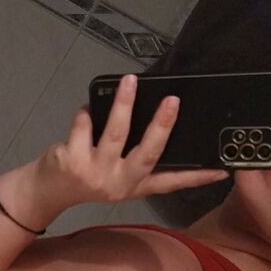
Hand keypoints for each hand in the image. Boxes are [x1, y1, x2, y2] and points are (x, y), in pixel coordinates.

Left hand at [31, 73, 228, 209]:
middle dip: (161, 126)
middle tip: (173, 101)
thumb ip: (134, 158)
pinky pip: (84, 125)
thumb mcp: (116, 175)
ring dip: (124, 104)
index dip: (197, 177)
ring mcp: (97, 173)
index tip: (223, 170)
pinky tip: (86, 110)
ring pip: (116, 134)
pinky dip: (85, 113)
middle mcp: (120, 183)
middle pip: (147, 154)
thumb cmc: (86, 175)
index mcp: (135, 186)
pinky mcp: (74, 161)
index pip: (171, 183)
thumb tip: (157, 119)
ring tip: (131, 80)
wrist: (47, 191)